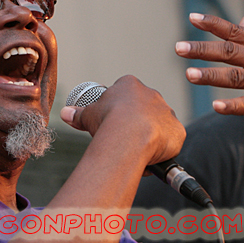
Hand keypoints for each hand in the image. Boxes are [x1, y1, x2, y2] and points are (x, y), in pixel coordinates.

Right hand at [60, 75, 185, 167]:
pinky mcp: (177, 130)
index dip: (118, 108)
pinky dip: (162, 149)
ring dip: (149, 136)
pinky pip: (170, 140)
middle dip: (135, 122)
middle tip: (122, 137)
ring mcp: (167, 112)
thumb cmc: (108, 121)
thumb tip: (65, 113)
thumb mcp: (88, 115)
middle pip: (144, 108)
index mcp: (130, 86)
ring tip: (135, 150)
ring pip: (158, 125)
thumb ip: (78, 113)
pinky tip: (149, 156)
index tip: (112, 120)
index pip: (126, 93)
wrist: (129, 136)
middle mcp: (152, 95)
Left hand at [176, 13, 243, 142]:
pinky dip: (231, 105)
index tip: (191, 17)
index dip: (213, 24)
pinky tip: (215, 106)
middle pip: (230, 51)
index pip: (235, 32)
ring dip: (210, 75)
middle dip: (202, 49)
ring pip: (235, 77)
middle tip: (178, 48)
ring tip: (188, 74)